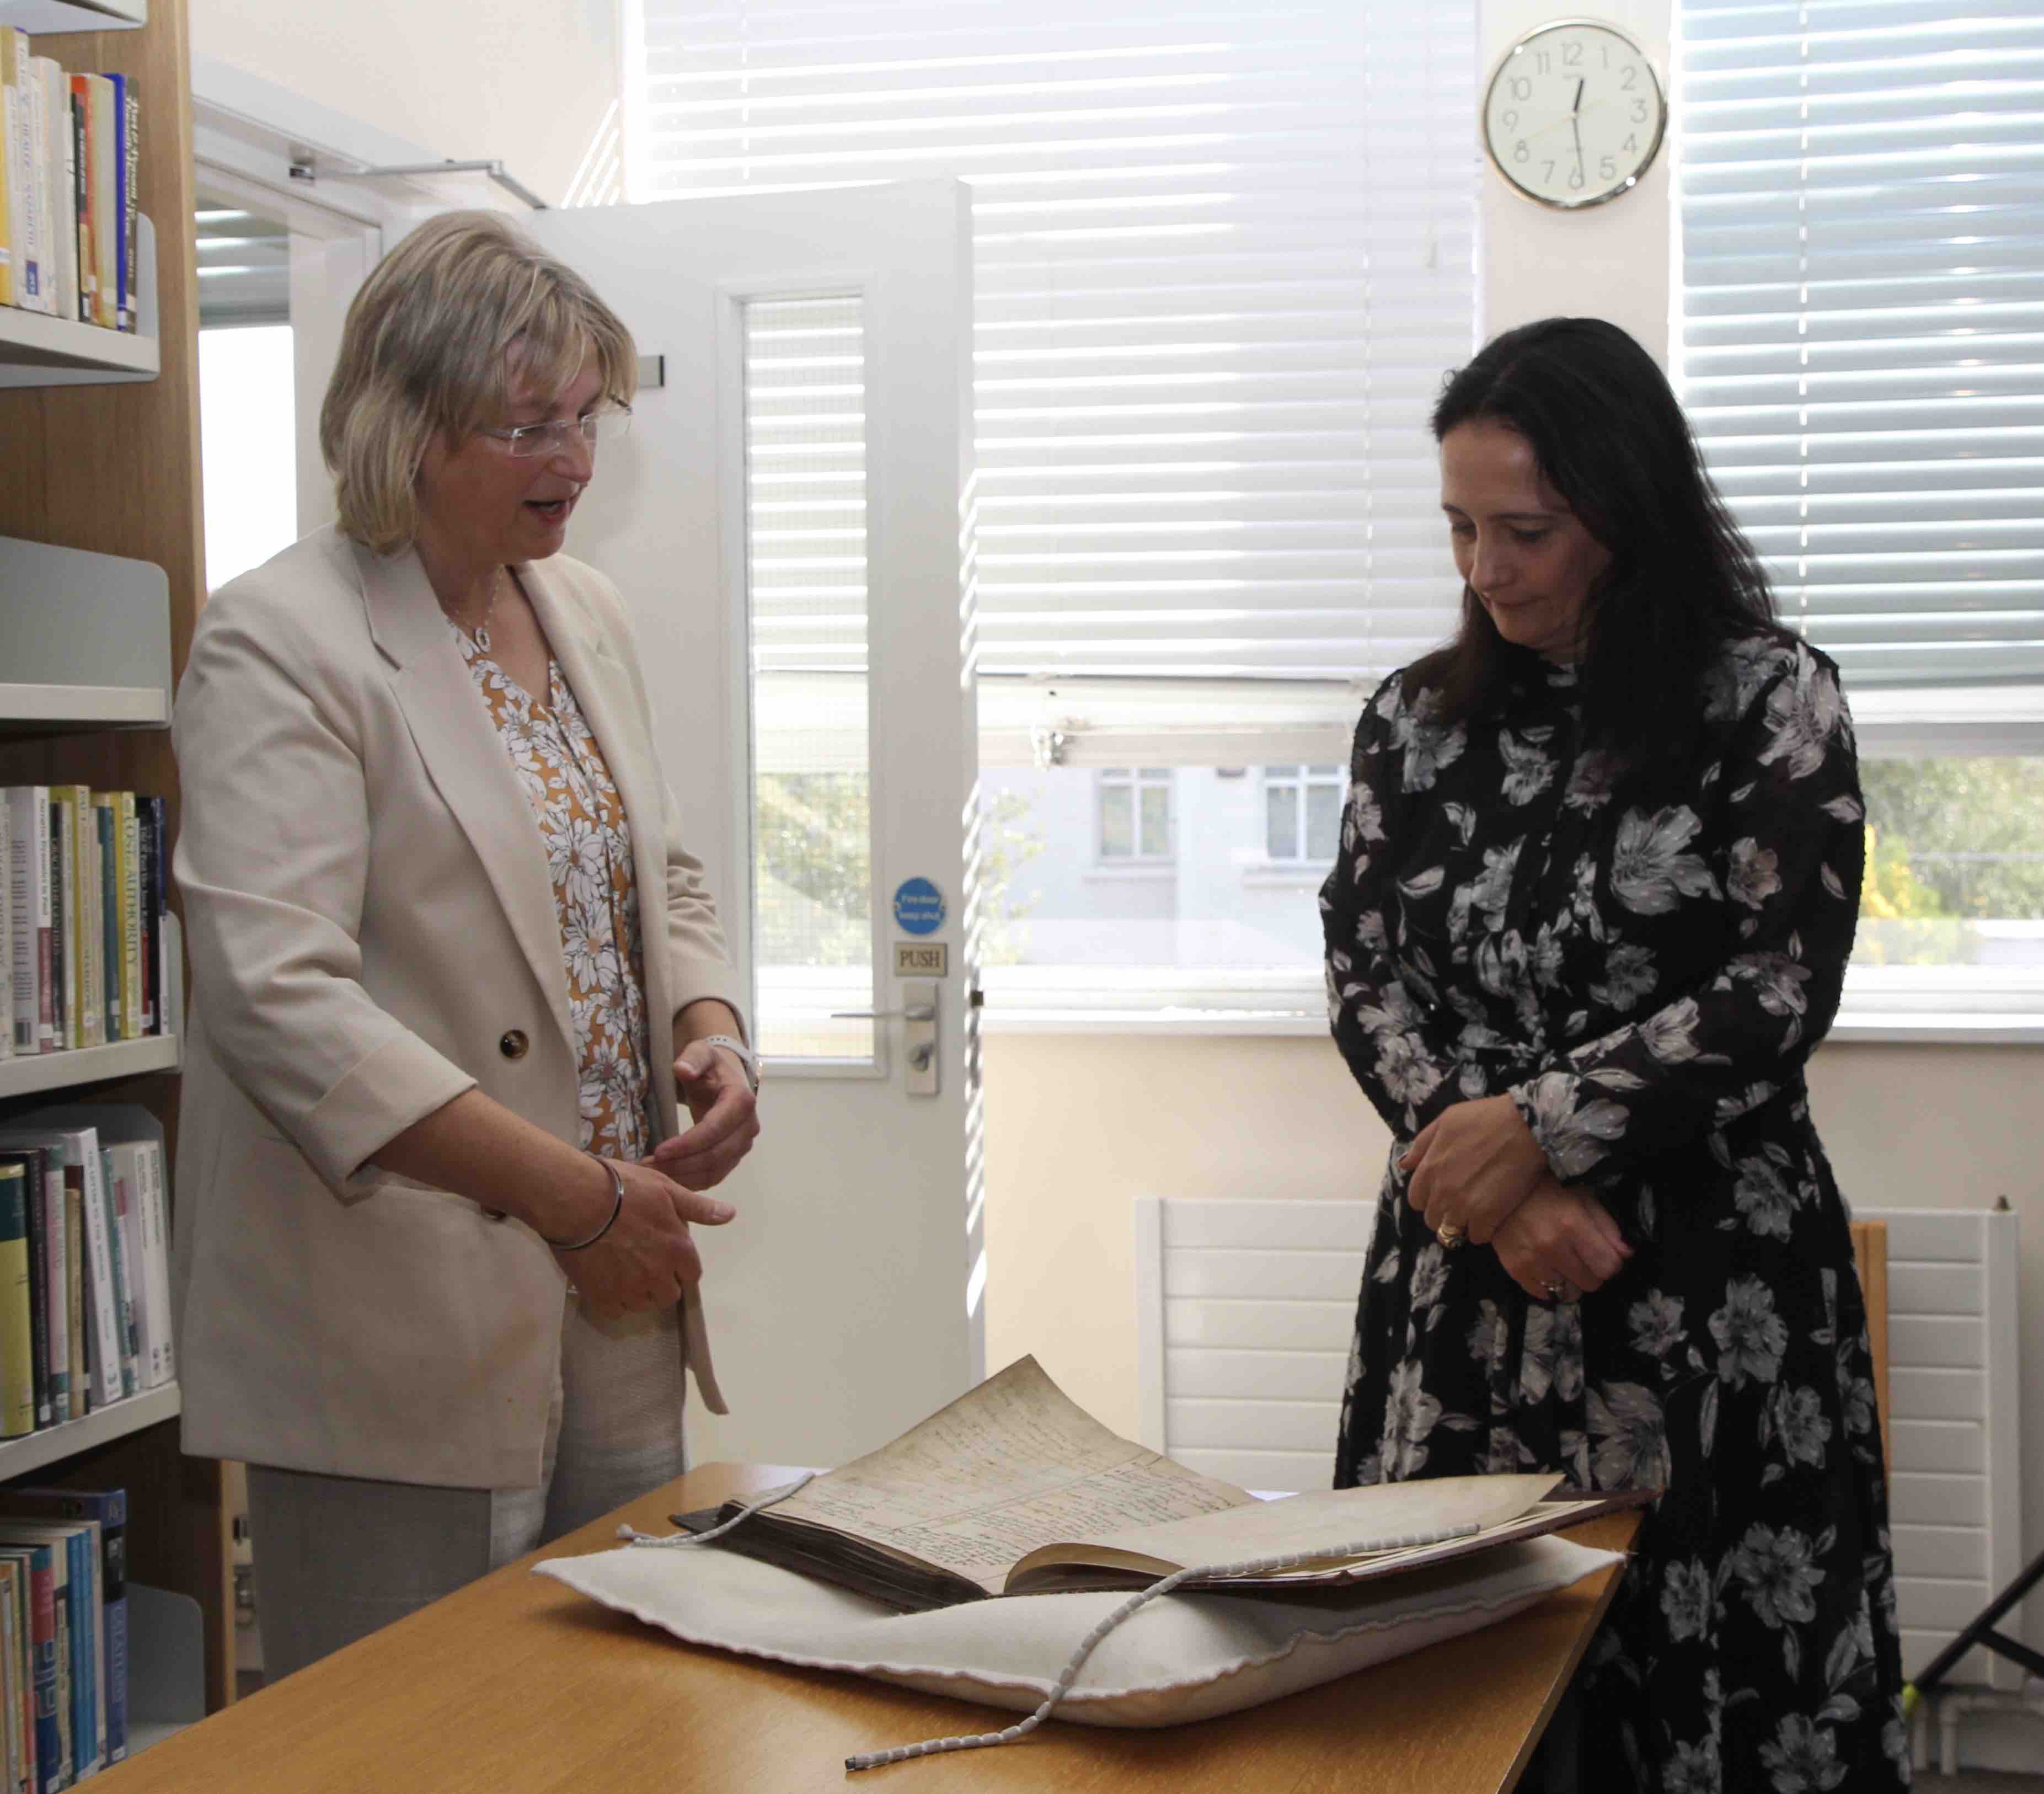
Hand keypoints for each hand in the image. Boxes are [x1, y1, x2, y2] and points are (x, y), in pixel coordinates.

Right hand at [555, 1156, 734, 1319]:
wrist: (575, 1199)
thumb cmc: (623, 1188)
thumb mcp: (666, 1189)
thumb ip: (698, 1207)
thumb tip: (730, 1215)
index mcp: (678, 1250)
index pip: (691, 1274)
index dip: (681, 1265)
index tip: (667, 1255)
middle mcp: (658, 1275)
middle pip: (669, 1295)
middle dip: (662, 1282)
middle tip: (643, 1262)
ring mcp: (629, 1289)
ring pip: (643, 1305)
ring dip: (638, 1292)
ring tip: (623, 1269)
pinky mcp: (601, 1297)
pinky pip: (615, 1311)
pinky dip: (613, 1300)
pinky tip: (605, 1279)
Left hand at [651, 1041, 760, 1189]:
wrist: (724, 1078)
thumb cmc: (709, 1066)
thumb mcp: (701, 1053)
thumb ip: (693, 1058)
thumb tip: (683, 1069)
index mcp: (741, 1101)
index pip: (715, 1129)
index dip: (688, 1144)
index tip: (659, 1151)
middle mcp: (748, 1126)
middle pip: (716, 1155)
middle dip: (682, 1165)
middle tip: (649, 1167)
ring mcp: (743, 1144)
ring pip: (716, 1171)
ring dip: (685, 1177)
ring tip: (654, 1175)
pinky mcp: (734, 1157)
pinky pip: (715, 1177)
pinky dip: (692, 1182)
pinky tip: (668, 1180)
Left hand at [1399, 1094, 1545, 1245]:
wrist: (1524, 1127)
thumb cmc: (1486, 1118)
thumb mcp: (1446, 1120)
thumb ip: (1422, 1144)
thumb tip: (1405, 1165)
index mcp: (1430, 1169)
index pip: (1416, 1199)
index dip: (1429, 1197)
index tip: (1443, 1193)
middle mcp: (1442, 1191)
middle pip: (1432, 1219)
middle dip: (1444, 1213)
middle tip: (1462, 1203)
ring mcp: (1464, 1206)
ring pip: (1452, 1231)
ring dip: (1462, 1224)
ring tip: (1477, 1212)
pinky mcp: (1488, 1216)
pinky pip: (1478, 1236)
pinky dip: (1484, 1230)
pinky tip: (1493, 1217)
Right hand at [1492, 1178, 1631, 1302]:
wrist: (1500, 1190)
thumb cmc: (1548, 1189)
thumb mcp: (1584, 1197)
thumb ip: (1608, 1226)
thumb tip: (1626, 1255)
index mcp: (1573, 1225)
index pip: (1609, 1266)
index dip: (1611, 1262)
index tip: (1603, 1254)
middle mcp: (1552, 1247)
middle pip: (1591, 1283)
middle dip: (1592, 1272)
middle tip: (1582, 1257)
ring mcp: (1532, 1261)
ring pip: (1569, 1294)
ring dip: (1571, 1282)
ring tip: (1564, 1264)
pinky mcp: (1515, 1270)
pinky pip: (1544, 1295)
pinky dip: (1550, 1285)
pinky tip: (1547, 1268)